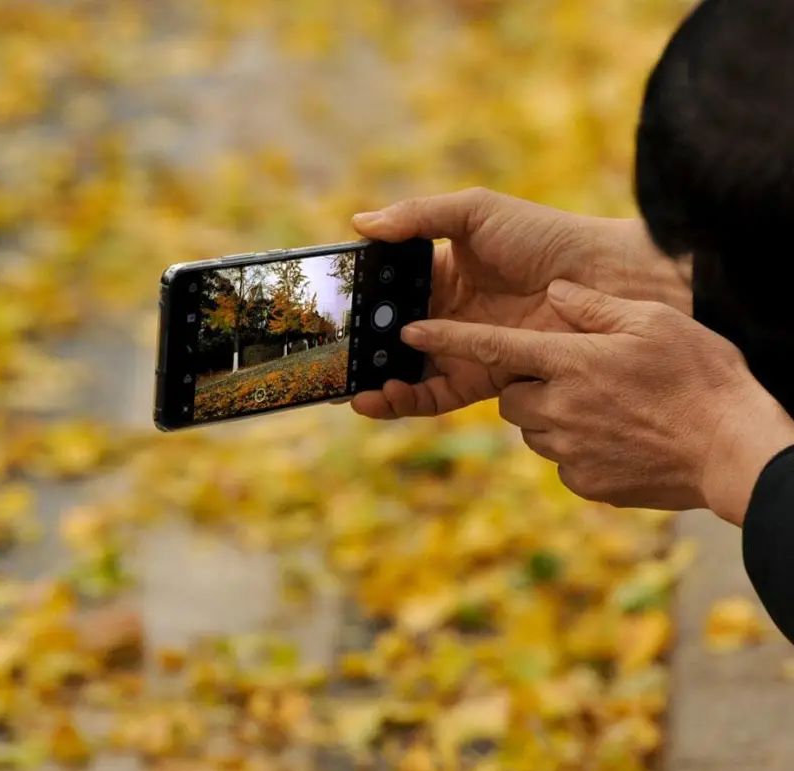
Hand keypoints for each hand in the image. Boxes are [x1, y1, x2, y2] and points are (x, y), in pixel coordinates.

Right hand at [349, 188, 690, 418]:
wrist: (601, 280)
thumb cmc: (543, 236)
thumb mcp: (475, 212)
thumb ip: (417, 217)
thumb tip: (358, 223)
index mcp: (439, 274)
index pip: (385, 293)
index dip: (356, 305)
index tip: (325, 315)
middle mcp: (445, 316)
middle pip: (388, 337)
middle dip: (356, 352)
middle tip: (325, 362)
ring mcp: (461, 349)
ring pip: (404, 372)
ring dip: (374, 383)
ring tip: (350, 389)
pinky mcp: (481, 379)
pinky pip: (433, 396)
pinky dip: (403, 401)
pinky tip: (380, 397)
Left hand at [399, 280, 793, 524]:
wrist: (733, 451)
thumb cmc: (701, 378)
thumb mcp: (653, 323)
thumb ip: (594, 307)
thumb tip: (556, 291)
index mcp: (568, 362)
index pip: (490, 346)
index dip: (446, 337)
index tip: (409, 332)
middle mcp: (557, 407)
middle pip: (511, 394)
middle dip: (529, 385)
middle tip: (576, 378)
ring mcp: (568, 450)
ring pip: (534, 429)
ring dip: (554, 417)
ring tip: (608, 409)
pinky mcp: (583, 483)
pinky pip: (561, 461)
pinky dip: (577, 449)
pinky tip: (618, 439)